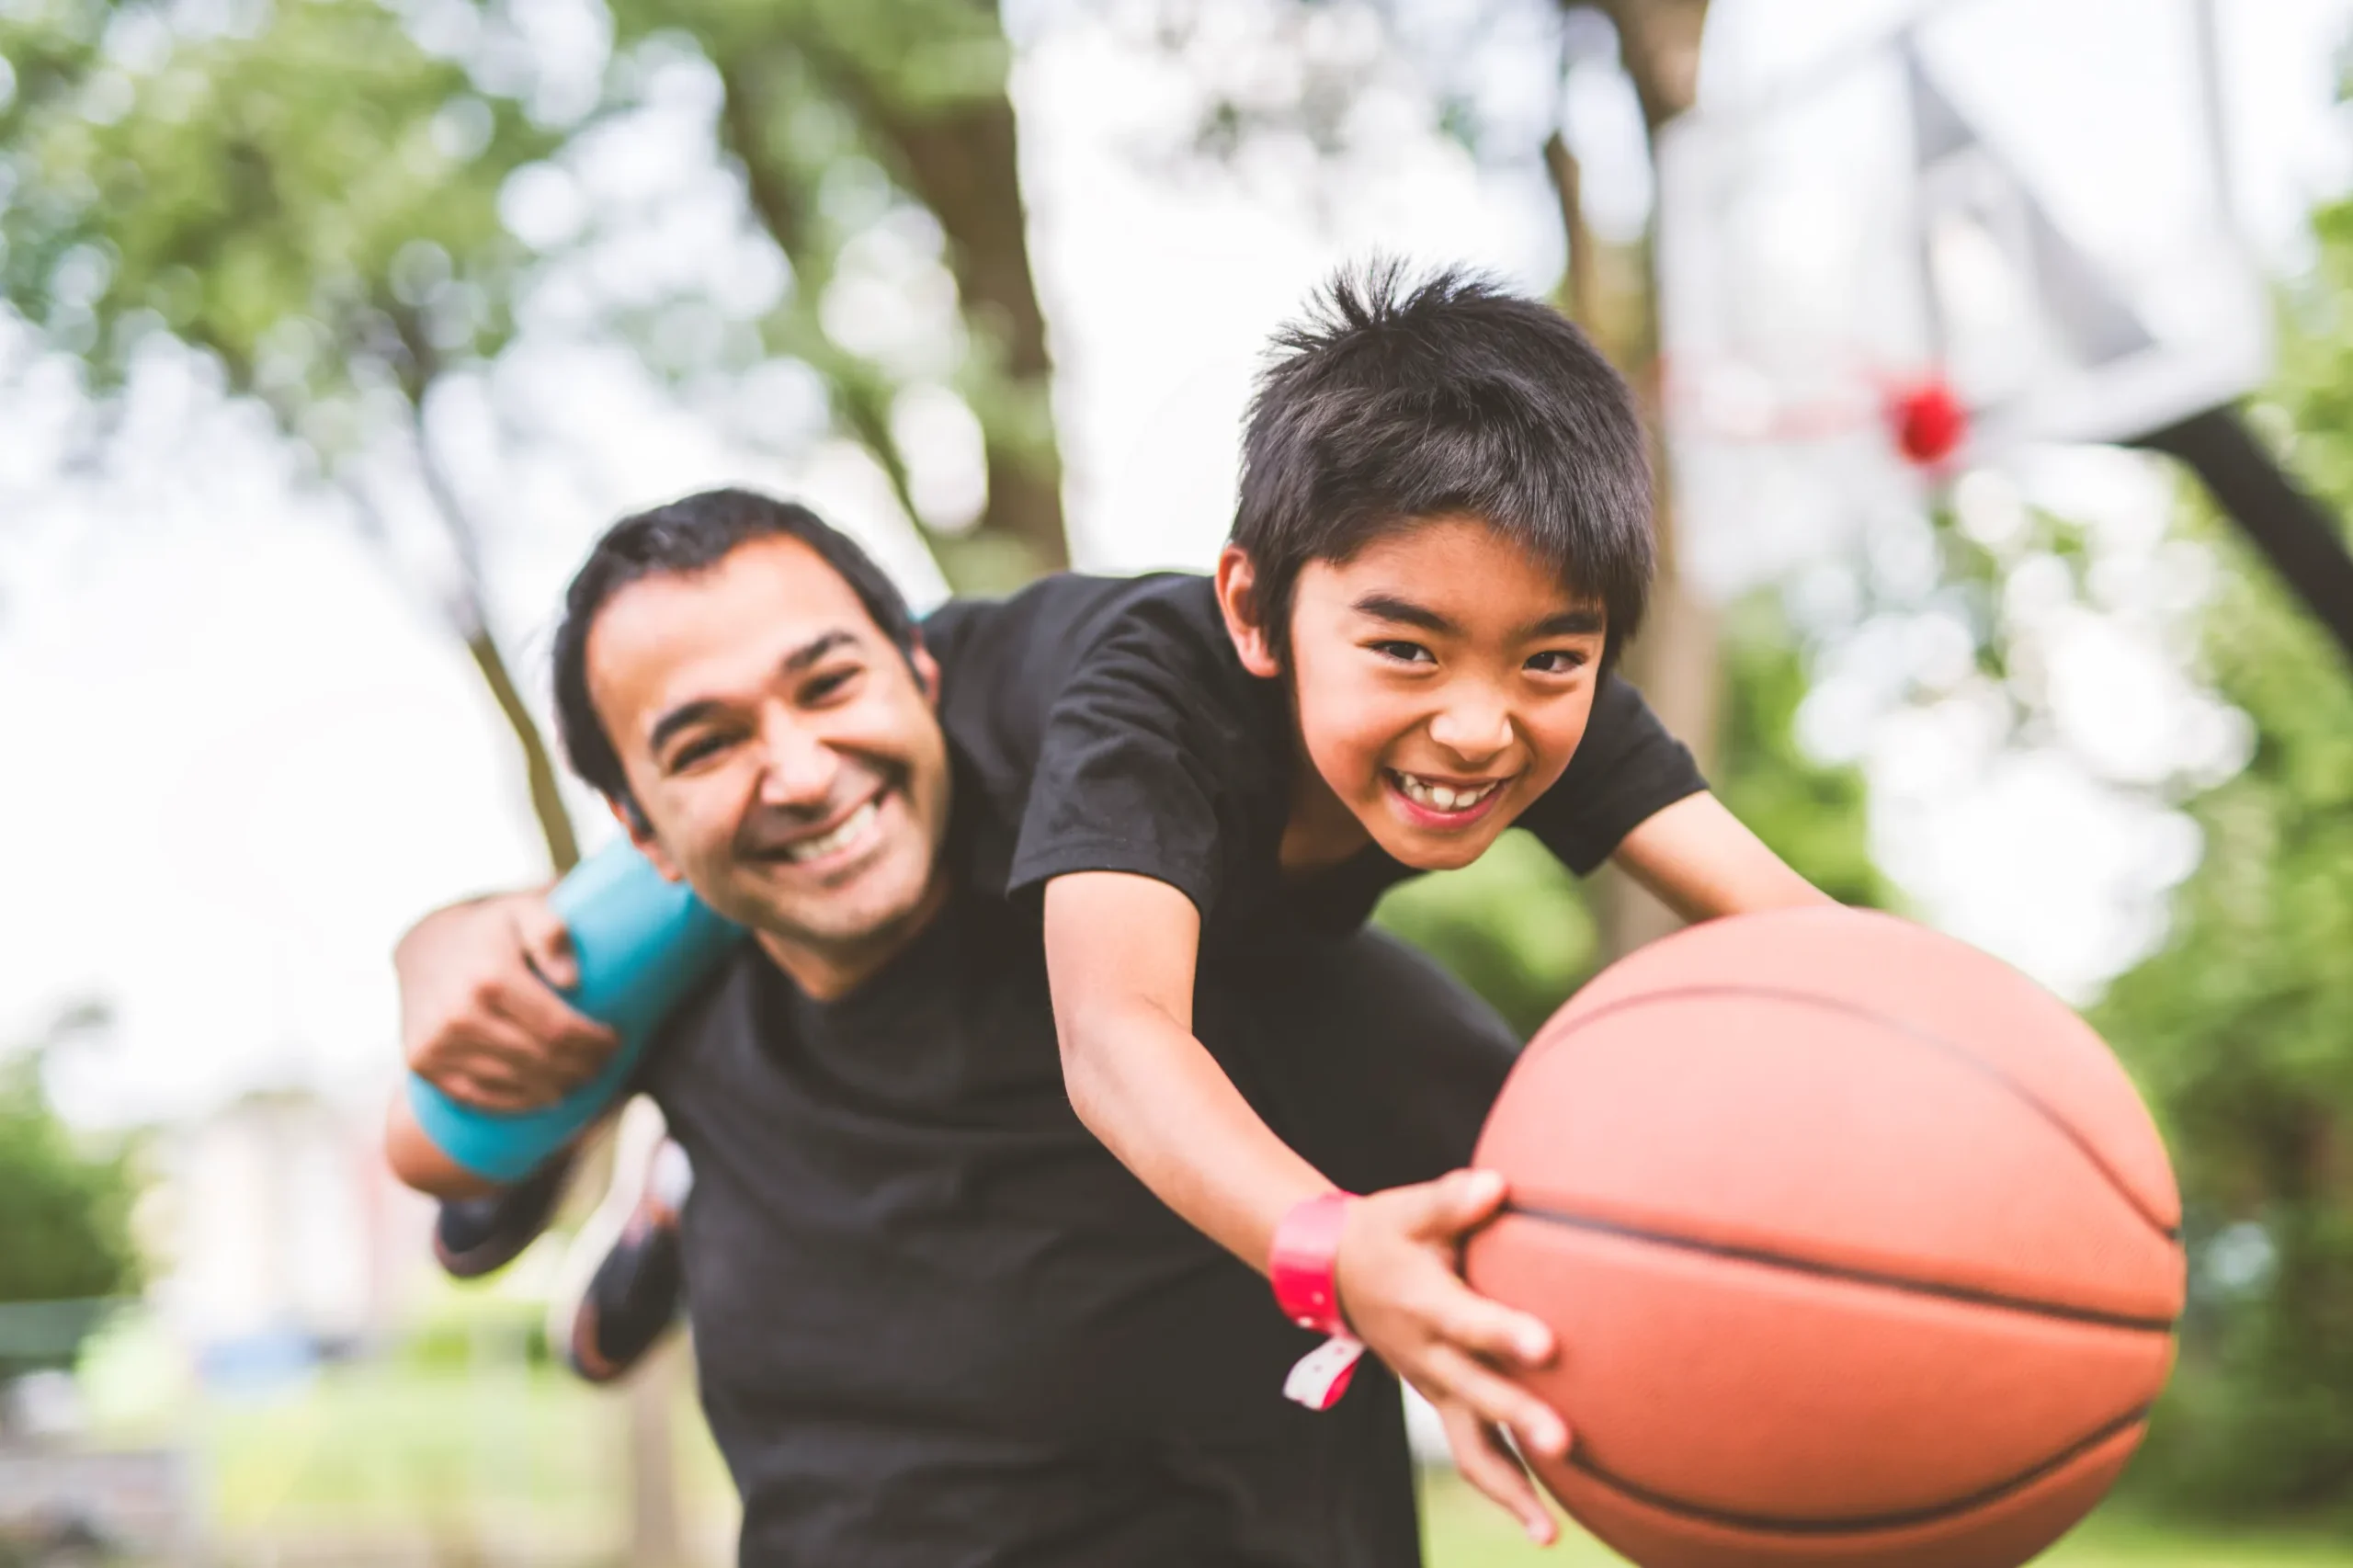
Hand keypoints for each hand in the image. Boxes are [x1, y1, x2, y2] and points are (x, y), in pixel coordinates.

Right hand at [394, 890, 617, 1110]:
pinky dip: (519, 1101)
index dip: (593, 1043)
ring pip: (514, 1084)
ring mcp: (436, 1044)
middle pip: (540, 1061)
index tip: (614, 1041)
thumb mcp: (523, 911)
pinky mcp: (423, 1063)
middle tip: (603, 1063)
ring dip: (556, 1086)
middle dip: (582, 1066)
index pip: (558, 1030)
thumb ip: (552, 932)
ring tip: (581, 1077)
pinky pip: (480, 1097)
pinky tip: (545, 1094)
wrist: (426, 946)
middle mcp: (459, 1016)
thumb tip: (571, 979)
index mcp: (490, 979)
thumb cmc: (491, 929)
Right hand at [1336, 1170, 1567, 1544]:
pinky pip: (1473, 1455)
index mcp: (1423, 1304)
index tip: (1547, 1344)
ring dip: (1511, 1488)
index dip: (1504, 1332)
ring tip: (1549, 1532)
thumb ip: (1452, 1200)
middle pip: (1476, 1394)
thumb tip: (1497, 1185)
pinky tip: (1545, 1526)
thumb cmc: (1384, 1233)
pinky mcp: (1442, 1404)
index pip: (1466, 1321)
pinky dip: (1505, 1491)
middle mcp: (1428, 1356)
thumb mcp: (1407, 1209)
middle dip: (1519, 1419)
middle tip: (1565, 1442)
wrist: (1333, 1273)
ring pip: (1470, 1447)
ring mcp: (1434, 1387)